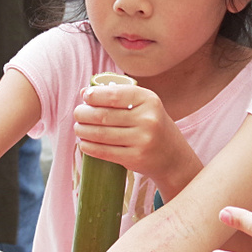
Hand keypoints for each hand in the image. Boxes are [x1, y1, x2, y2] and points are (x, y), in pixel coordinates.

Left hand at [72, 83, 198, 193]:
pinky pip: (105, 152)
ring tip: (79, 128)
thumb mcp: (144, 106)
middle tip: (78, 114)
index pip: (114, 95)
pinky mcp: (135, 158)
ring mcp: (142, 140)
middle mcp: (147, 119)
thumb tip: (84, 93)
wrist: (173, 156)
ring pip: (101, 134)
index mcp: (148, 100)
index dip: (95, 96)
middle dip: (84, 114)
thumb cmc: (152, 126)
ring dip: (83, 131)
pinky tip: (84, 144)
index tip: (85, 97)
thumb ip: (118, 97)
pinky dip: (90, 147)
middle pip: (104, 115)